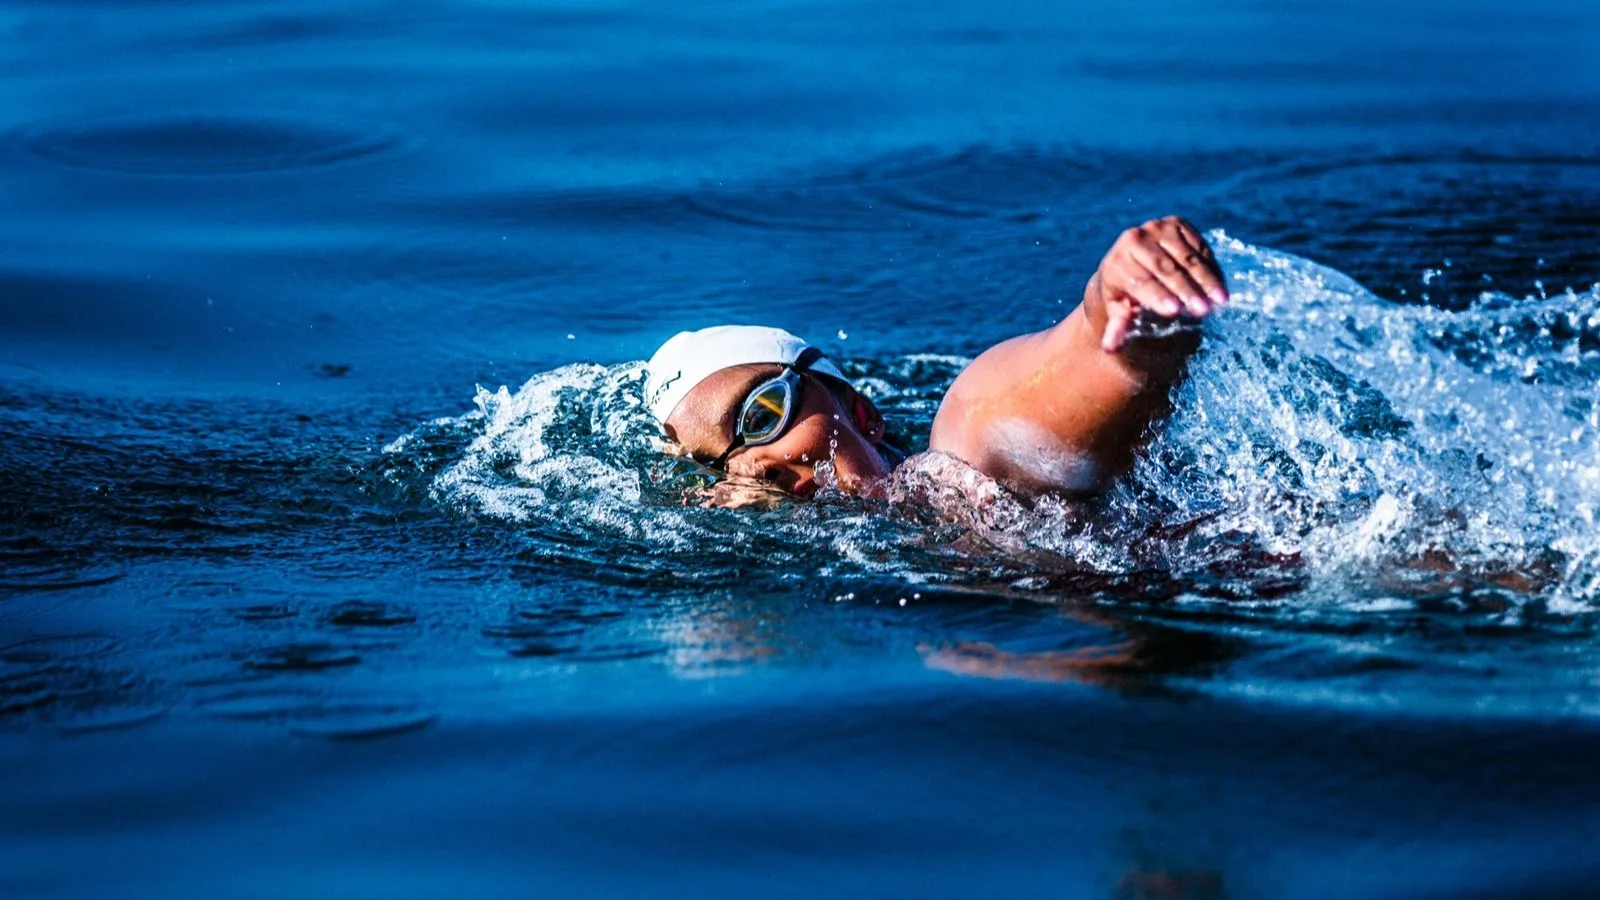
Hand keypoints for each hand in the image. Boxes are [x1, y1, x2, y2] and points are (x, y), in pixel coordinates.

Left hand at [1088, 216, 1227, 352]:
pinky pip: (1198, 246)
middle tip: (1203, 311)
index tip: (1175, 311)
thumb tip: (1109, 349)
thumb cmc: (1125, 294)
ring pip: (1186, 257)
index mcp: (1116, 262)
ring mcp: (1156, 228)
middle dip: (1186, 291)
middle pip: (1164, 269)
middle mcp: (1133, 239)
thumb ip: (1116, 328)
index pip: (1140, 281)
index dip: (1157, 296)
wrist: (1131, 261)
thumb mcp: (1119, 311)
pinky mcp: (1176, 223)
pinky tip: (1221, 285)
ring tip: (1220, 300)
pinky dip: (1211, 266)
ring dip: (1206, 279)